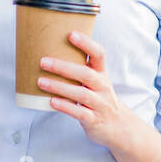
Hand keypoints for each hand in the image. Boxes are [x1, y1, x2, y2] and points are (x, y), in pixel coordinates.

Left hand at [38, 30, 138, 150]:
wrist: (119, 127)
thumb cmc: (99, 99)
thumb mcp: (95, 82)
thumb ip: (79, 69)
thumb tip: (49, 53)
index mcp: (102, 74)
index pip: (99, 54)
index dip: (86, 43)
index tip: (71, 34)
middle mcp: (103, 87)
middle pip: (85, 73)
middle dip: (63, 67)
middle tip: (43, 61)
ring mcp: (100, 104)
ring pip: (81, 94)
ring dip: (60, 87)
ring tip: (41, 81)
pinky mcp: (94, 120)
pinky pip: (80, 113)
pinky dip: (65, 107)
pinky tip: (51, 101)